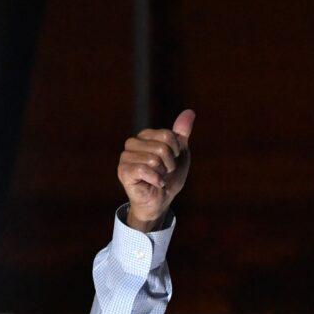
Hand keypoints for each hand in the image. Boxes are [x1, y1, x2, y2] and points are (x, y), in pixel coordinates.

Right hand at [118, 109, 195, 231]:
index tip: (172, 161)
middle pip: (162, 147)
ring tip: (158, 178)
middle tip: (164, 172)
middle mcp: (132, 143)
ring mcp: (125, 157)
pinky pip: (144, 170)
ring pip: (154, 159)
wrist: (162, 201)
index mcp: (145, 136)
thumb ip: (182, 133)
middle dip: (169, 164)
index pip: (167, 135)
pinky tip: (155, 184)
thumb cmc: (169, 177)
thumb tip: (190, 112)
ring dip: (162, 173)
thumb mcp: (181, 153)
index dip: (176, 152)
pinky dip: (156, 180)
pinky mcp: (123, 171)